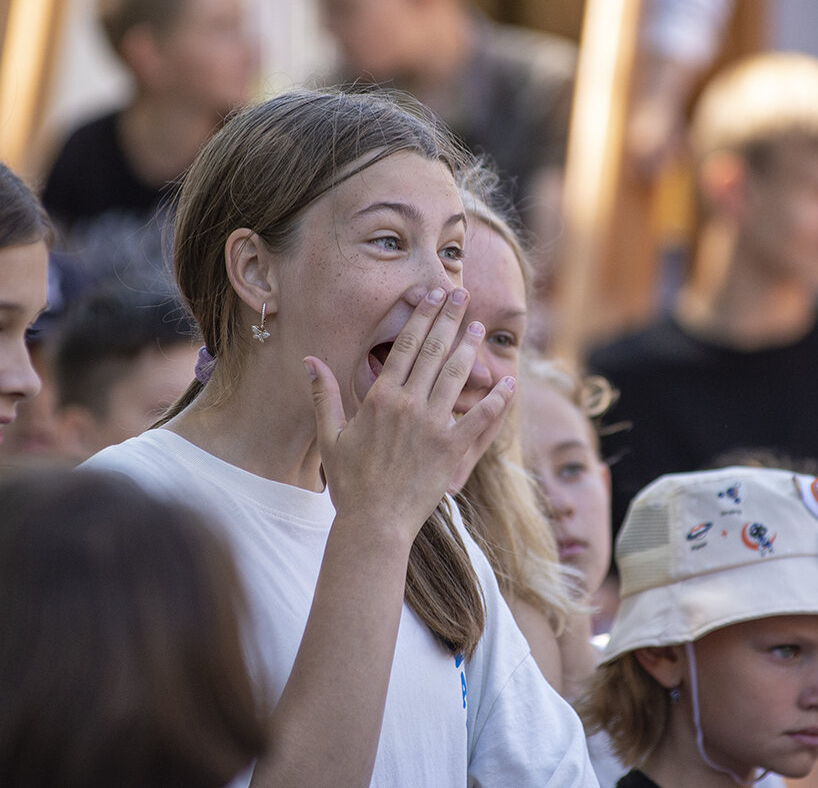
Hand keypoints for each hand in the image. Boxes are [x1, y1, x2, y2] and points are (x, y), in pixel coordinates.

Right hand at [305, 287, 514, 541]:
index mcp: (381, 398)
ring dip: (469, 348)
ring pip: (456, 376)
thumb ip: (324, 394)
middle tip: (462, 294)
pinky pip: (480, 419)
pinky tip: (508, 383)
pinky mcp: (452, 450)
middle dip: (449, 319)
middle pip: (433, 351)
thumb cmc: (350, 482)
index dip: (421, 317)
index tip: (433, 295)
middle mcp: (409, 406)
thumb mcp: (329, 436)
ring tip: (479, 326)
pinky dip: (496, 400)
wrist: (374, 523)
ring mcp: (434, 427)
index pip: (404, 346)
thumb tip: (309, 360)